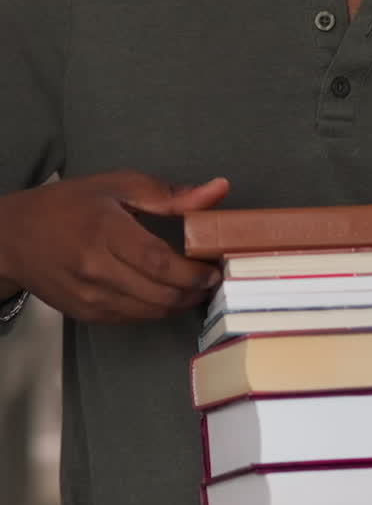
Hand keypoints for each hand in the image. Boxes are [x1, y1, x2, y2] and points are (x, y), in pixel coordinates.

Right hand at [0, 170, 228, 321]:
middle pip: (159, 293)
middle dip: (194, 291)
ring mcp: (89, 297)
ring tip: (195, 287)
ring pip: (149, 312)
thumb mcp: (118, 185)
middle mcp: (96, 269)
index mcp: (106, 231)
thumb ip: (171, 194)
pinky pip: (132, 319)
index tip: (215, 268)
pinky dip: (156, 310)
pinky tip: (167, 294)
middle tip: (212, 279)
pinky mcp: (85, 314)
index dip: (193, 271)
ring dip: (179, 304)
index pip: (160, 262)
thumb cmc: (69, 205)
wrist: (14, 237)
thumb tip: (218, 189)